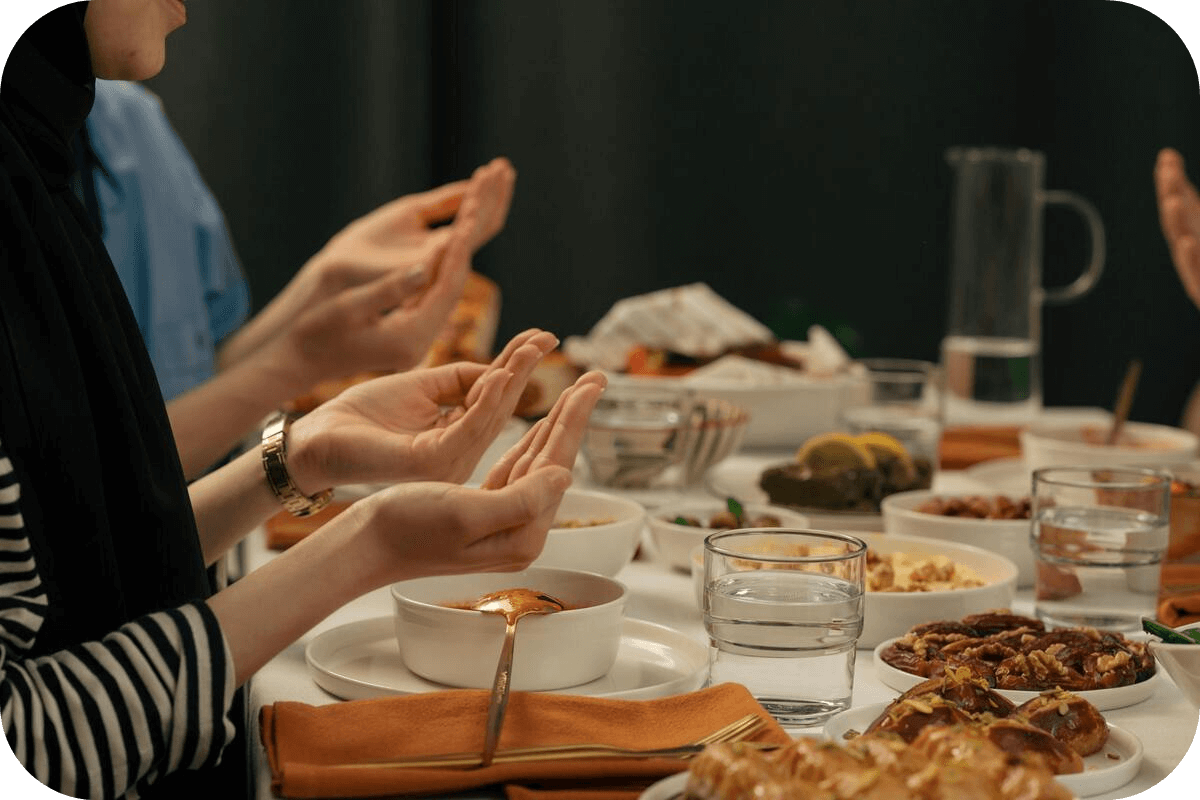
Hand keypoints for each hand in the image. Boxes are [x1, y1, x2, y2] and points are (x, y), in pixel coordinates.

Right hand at [218, 157, 515, 383]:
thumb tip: (424, 267)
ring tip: (477, 209)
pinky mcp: (413, 329)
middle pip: (456, 284)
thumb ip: (387, 291)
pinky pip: (437, 290)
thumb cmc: (315, 334)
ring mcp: (421, 336)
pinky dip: (445, 261)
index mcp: (412, 337)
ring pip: (450, 286)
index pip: (447, 287)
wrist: (298, 363)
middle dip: (468, 242)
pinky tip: (451, 237)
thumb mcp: (349, 309)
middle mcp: (424, 339)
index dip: (457, 249)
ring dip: (461, 248)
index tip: (468, 214)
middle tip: (483, 202)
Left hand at [287, 329, 556, 492]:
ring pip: (490, 416)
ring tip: (529, 348)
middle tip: (548, 337)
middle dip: (526, 370)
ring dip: (512, 379)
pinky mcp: (430, 462)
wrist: (317, 436)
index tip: (543, 336)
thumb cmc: (362, 414)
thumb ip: (461, 379)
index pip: (497, 398)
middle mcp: (460, 454)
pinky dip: (485, 400)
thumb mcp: (421, 386)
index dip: (519, 366)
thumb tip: (500, 368)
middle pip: (502, 407)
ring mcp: (447, 463)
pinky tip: (497, 375)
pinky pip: (467, 427)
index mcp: (459, 438)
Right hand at [349, 370, 606, 579]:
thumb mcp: (464, 512)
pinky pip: (517, 470)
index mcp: (521, 535)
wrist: (364, 546)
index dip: (574, 420)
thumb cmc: (405, 528)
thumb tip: (566, 476)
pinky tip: (543, 425)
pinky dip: (530, 441)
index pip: (556, 464)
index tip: (591, 384)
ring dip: (557, 424)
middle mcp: (519, 533)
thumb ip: (519, 499)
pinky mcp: (484, 512)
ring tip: (579, 393)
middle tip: (598, 378)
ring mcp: (503, 524)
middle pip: (554, 461)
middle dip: (574, 416)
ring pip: (538, 462)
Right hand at [1155, 148, 1199, 308]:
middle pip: (1181, 224)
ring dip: (1179, 225)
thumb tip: (1178, 175)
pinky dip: (1193, 261)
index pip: (1186, 209)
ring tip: (1174, 200)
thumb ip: (1196, 216)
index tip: (1168, 157)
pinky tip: (1189, 242)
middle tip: (1167, 167)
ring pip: (1187, 251)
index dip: (1174, 183)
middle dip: (1173, 195)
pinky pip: (1199, 280)